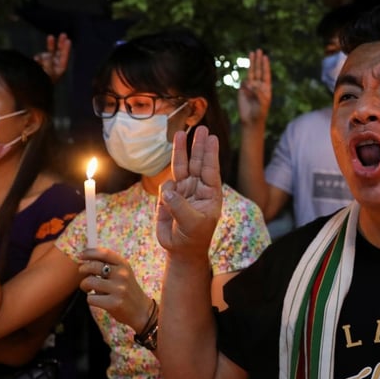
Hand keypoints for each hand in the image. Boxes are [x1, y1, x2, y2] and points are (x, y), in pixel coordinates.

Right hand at [33, 33, 70, 82]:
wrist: (33, 87)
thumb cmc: (42, 82)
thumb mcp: (46, 73)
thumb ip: (47, 63)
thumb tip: (47, 55)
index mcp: (60, 69)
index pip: (64, 57)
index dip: (66, 49)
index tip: (68, 40)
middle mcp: (55, 65)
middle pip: (60, 51)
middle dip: (61, 43)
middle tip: (64, 34)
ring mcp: (48, 63)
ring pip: (49, 52)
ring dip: (49, 48)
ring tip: (44, 52)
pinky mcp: (40, 62)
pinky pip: (40, 56)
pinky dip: (38, 58)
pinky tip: (36, 62)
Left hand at [78, 248, 153, 331]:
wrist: (141, 310)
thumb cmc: (127, 290)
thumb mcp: (123, 273)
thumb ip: (107, 266)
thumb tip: (83, 261)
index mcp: (124, 265)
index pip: (104, 253)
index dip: (89, 253)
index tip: (80, 256)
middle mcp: (122, 275)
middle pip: (93, 266)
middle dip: (82, 270)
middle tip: (83, 274)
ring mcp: (118, 289)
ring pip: (89, 282)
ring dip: (84, 286)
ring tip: (89, 289)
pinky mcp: (113, 303)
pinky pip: (90, 298)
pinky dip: (91, 300)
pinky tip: (98, 300)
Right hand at [156, 126, 222, 261]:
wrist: (181, 250)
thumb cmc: (194, 237)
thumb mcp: (192, 224)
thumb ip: (180, 206)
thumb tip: (168, 188)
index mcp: (210, 193)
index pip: (210, 169)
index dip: (210, 153)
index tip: (212, 138)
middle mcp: (198, 188)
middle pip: (198, 162)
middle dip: (198, 145)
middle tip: (202, 128)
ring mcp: (183, 191)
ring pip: (182, 167)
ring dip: (181, 150)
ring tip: (180, 133)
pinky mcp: (169, 197)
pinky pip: (167, 185)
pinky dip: (167, 186)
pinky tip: (170, 195)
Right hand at [236, 49, 270, 126]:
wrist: (251, 120)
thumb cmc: (260, 112)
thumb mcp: (263, 102)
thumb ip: (258, 92)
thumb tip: (251, 84)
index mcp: (266, 88)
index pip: (266, 74)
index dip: (265, 65)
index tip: (265, 57)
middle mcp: (259, 85)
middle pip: (258, 70)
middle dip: (258, 60)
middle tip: (259, 50)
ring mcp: (250, 87)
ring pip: (251, 72)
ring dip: (251, 63)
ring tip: (252, 53)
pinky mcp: (242, 89)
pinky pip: (244, 82)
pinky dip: (245, 84)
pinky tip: (247, 90)